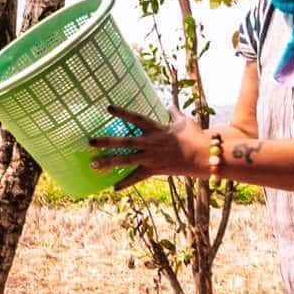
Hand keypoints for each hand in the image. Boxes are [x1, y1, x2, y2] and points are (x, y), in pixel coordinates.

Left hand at [87, 106, 210, 179]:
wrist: (204, 156)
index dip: (122, 112)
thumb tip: (170, 105)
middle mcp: (150, 143)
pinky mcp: (154, 170)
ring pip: (126, 160)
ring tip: (92, 164)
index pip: (136, 118)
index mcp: (156, 129)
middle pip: (124, 142)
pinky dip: (125, 183)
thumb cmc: (196, 136)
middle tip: (90, 141)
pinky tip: (112, 187)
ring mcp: (151, 158)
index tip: (107, 108)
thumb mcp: (184, 121)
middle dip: (106, 142)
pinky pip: (137, 177)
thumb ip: (174, 113)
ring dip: (109, 162)